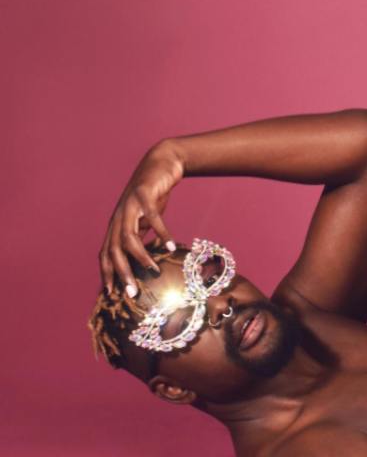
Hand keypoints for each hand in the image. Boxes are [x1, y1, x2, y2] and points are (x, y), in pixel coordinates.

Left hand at [99, 140, 182, 294]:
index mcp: (117, 224)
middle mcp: (118, 216)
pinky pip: (151, 217)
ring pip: (128, 236)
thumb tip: (142, 257)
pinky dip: (160, 232)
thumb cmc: (154, 193)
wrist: (162, 162)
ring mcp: (129, 205)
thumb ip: (141, 234)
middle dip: (122, 272)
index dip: (106, 273)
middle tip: (132, 292)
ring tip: (154, 270)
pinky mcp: (144, 194)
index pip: (106, 254)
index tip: (112, 294)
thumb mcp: (146, 218)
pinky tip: (170, 245)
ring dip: (141, 256)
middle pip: (114, 250)